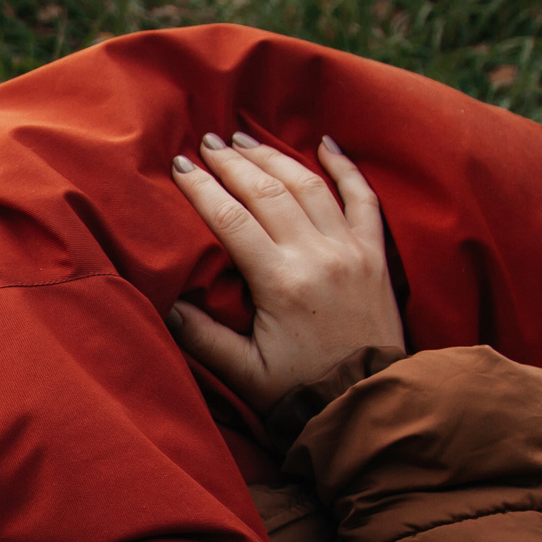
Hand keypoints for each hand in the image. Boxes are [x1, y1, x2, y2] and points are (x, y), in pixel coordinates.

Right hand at [167, 134, 404, 414]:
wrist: (368, 402)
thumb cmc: (300, 390)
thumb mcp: (243, 371)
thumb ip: (202, 336)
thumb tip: (166, 303)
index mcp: (280, 281)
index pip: (231, 218)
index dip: (201, 187)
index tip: (179, 165)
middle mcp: (317, 255)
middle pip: (268, 190)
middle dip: (233, 161)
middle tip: (209, 141)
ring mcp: (350, 250)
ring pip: (309, 185)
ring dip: (275, 156)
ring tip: (247, 139)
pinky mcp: (375, 254)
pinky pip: (363, 198)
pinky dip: (346, 167)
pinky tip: (326, 144)